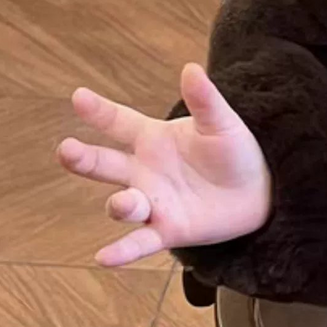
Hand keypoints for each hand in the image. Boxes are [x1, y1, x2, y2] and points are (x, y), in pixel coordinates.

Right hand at [57, 62, 272, 266]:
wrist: (260, 191)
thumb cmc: (235, 151)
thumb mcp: (222, 123)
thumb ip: (205, 100)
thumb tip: (192, 68)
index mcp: (151, 139)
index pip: (117, 122)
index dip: (98, 111)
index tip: (78, 96)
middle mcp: (143, 171)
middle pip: (104, 164)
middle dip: (83, 158)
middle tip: (66, 150)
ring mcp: (152, 202)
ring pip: (122, 205)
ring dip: (120, 205)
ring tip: (126, 202)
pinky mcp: (166, 230)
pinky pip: (139, 242)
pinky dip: (122, 251)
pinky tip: (104, 258)